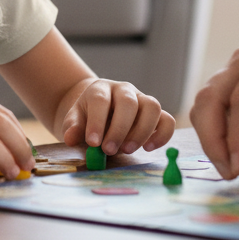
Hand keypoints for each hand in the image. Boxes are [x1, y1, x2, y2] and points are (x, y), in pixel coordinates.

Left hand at [60, 78, 174, 155]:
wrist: (100, 112)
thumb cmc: (87, 117)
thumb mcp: (75, 120)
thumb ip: (73, 127)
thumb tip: (71, 138)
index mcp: (100, 89)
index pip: (100, 100)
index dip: (97, 121)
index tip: (93, 143)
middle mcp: (124, 90)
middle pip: (128, 102)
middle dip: (119, 128)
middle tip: (109, 150)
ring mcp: (142, 99)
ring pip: (151, 107)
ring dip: (142, 131)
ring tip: (128, 150)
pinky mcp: (156, 114)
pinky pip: (167, 120)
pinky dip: (162, 135)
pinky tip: (148, 148)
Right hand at [189, 40, 238, 181]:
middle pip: (211, 98)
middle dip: (215, 140)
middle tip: (232, 173)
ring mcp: (230, 72)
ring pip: (204, 107)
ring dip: (212, 141)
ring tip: (234, 169)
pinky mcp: (225, 88)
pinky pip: (209, 114)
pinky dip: (216, 138)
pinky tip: (234, 157)